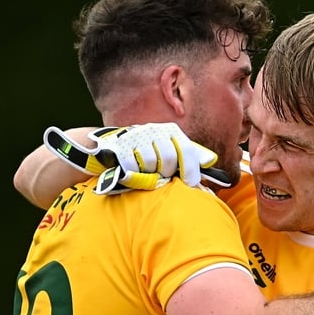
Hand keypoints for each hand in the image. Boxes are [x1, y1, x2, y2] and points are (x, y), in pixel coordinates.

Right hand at [43, 123, 230, 194]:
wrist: (102, 151)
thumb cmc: (140, 157)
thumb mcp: (164, 154)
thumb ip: (185, 157)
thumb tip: (211, 161)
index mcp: (169, 131)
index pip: (186, 149)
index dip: (190, 169)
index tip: (191, 183)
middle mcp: (154, 130)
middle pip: (169, 157)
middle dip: (167, 172)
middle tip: (161, 178)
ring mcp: (135, 137)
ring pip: (151, 162)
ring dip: (148, 173)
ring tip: (143, 173)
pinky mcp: (118, 146)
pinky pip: (131, 165)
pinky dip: (133, 174)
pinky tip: (130, 173)